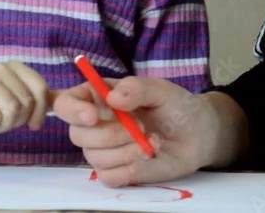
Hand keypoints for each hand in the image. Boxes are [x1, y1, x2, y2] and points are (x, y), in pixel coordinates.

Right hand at [0, 61, 51, 145]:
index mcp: (16, 67)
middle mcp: (0, 67)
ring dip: (3, 123)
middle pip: (26, 101)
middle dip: (17, 119)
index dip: (39, 112)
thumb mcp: (22, 106)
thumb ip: (43, 100)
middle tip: (1, 117)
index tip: (33, 124)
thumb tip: (71, 98)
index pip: (41, 89)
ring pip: (12, 110)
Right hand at [53, 77, 240, 186]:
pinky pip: (108, 176)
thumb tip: (113, 98)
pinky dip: (129, 169)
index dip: (72, 110)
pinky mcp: (117, 171)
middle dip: (109, 134)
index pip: (65, 103)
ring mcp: (104, 150)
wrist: (198, 135)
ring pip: (94, 157)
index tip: (92, 116)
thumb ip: (137, 88)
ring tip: (152, 140)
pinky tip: (147, 157)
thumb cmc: (176, 106)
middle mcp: (96, 124)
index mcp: (99, 98)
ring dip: (125, 151)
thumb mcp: (161, 89)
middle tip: (140, 127)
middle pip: (78, 134)